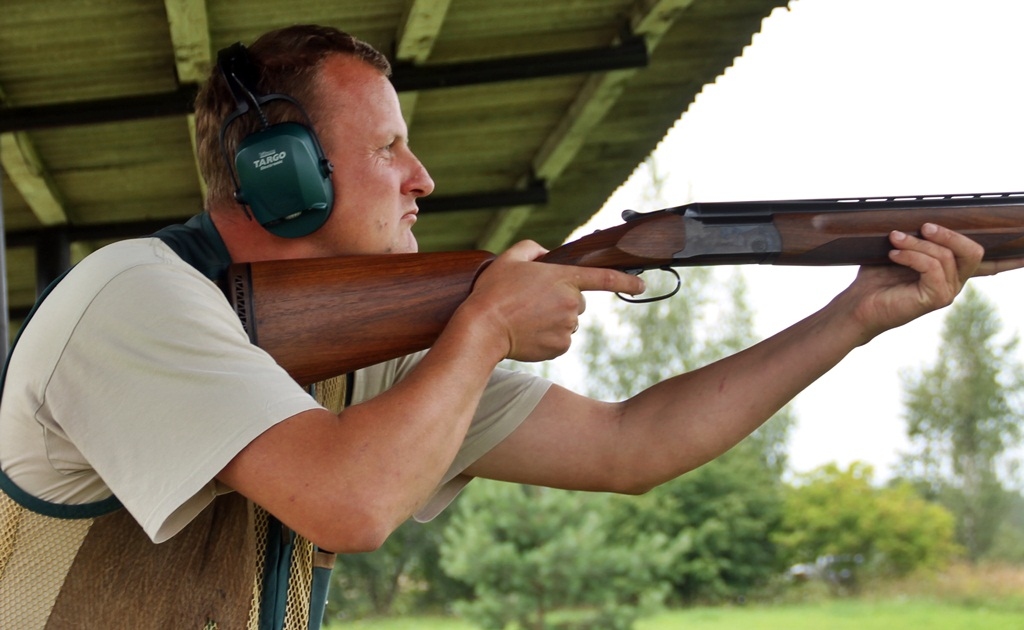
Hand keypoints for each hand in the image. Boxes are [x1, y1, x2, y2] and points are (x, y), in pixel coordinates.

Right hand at [465, 240, 644, 361]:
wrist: (483, 328)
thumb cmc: (494, 292)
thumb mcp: (509, 259)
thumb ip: (531, 249)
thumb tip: (544, 256)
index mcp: (563, 278)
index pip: (604, 277)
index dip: (627, 281)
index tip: (641, 285)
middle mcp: (571, 303)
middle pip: (578, 301)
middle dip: (562, 299)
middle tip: (534, 301)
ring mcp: (567, 326)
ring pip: (569, 321)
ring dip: (554, 319)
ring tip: (527, 318)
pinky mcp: (560, 346)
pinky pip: (561, 339)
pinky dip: (549, 336)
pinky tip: (530, 332)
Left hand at [841, 223, 1023, 342]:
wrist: (857, 305)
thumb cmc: (876, 277)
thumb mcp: (900, 249)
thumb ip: (920, 236)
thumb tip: (925, 215)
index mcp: (950, 271)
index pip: (990, 264)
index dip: (1012, 258)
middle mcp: (954, 282)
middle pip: (974, 251)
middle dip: (950, 234)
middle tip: (925, 226)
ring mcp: (947, 292)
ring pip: (947, 256)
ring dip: (918, 243)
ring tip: (895, 239)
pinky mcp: (935, 299)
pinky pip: (933, 267)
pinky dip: (912, 255)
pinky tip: (894, 254)